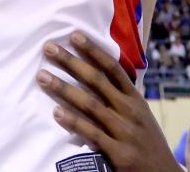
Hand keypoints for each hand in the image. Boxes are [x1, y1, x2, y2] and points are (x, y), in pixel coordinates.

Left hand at [37, 32, 180, 171]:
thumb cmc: (147, 142)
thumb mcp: (141, 115)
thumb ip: (122, 97)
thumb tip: (100, 75)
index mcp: (135, 98)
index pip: (112, 68)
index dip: (93, 50)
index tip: (74, 35)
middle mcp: (129, 110)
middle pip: (96, 80)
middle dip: (71, 62)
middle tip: (49, 48)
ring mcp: (124, 131)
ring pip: (89, 104)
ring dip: (63, 88)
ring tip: (43, 76)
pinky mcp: (118, 153)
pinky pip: (91, 133)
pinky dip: (73, 122)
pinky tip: (56, 113)